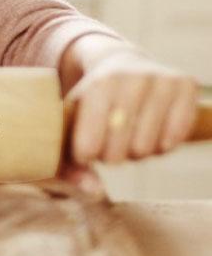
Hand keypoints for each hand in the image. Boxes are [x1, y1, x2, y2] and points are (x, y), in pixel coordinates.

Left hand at [64, 44, 198, 170]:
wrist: (119, 63)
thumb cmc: (90, 102)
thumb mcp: (70, 122)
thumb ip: (70, 163)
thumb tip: (94, 192)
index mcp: (97, 84)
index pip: (90, 144)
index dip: (86, 156)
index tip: (85, 151)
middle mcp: (131, 77)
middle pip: (121, 151)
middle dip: (111, 156)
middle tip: (107, 142)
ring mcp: (161, 79)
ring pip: (148, 148)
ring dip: (137, 151)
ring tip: (128, 135)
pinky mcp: (185, 83)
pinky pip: (175, 139)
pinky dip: (162, 145)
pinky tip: (151, 132)